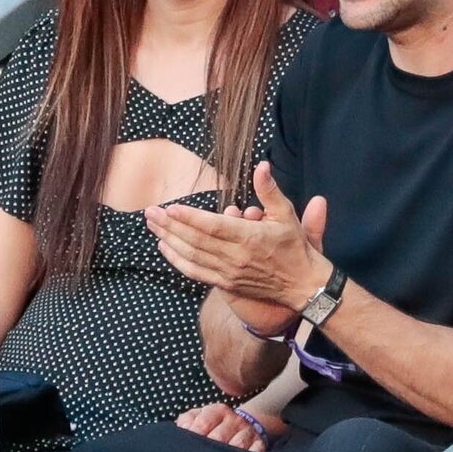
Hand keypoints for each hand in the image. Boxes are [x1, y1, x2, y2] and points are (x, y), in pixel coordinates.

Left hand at [146, 161, 328, 325]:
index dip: (189, 218)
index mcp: (249, 238)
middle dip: (170, 226)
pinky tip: (164, 248)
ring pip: (191, 256)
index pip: (212, 227)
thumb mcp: (287, 215)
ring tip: (152, 226)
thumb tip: (262, 166)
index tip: (170, 208)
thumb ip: (270, 191)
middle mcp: (235, 257)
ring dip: (169, 240)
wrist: (302, 285)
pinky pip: (195, 272)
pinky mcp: (226, 283)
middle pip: (195, 240)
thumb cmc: (295, 247)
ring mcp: (228, 272)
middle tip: (150, 212)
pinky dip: (177, 261)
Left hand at [175, 402, 286, 451]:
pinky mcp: (259, 444)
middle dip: (208, 451)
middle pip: (219, 437)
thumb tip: (182, 430)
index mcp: (217, 410)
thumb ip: (187, 421)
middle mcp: (234, 419)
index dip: (194, 436)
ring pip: (237, 446)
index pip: (204, 422)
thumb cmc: (213, 424)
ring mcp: (248, 432)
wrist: (241, 425)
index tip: (187, 448)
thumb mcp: (198, 417)